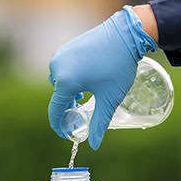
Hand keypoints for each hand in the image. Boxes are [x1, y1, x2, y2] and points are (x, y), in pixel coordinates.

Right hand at [48, 6, 156, 149]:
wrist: (126, 33)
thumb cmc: (118, 66)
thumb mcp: (109, 99)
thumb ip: (99, 124)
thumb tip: (94, 146)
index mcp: (65, 82)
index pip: (54, 111)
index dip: (59, 126)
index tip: (67, 134)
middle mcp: (57, 68)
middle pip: (57, 97)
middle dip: (67, 108)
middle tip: (81, 116)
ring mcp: (60, 56)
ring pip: (59, 83)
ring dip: (68, 93)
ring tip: (84, 97)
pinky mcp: (65, 48)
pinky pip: (62, 70)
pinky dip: (69, 79)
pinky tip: (84, 81)